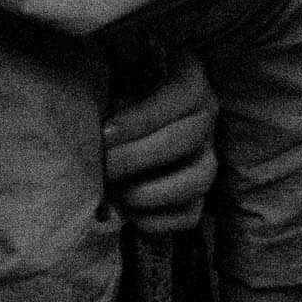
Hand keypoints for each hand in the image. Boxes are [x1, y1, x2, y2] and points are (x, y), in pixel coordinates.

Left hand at [102, 50, 219, 223]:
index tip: (105, 133)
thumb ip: (112, 91)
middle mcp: (207, 119)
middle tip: (102, 165)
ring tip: (114, 192)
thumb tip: (93, 116)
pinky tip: (127, 212)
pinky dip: (156, 220)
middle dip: (137, 157)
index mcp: (190, 81)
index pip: (180, 94)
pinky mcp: (200, 197)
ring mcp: (207, 159)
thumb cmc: (116, 100)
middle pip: (185, 139)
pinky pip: (190, 216)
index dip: (143, 117)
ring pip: (199, 179)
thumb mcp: (116, 81)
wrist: (126, 131)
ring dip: (150, 191)